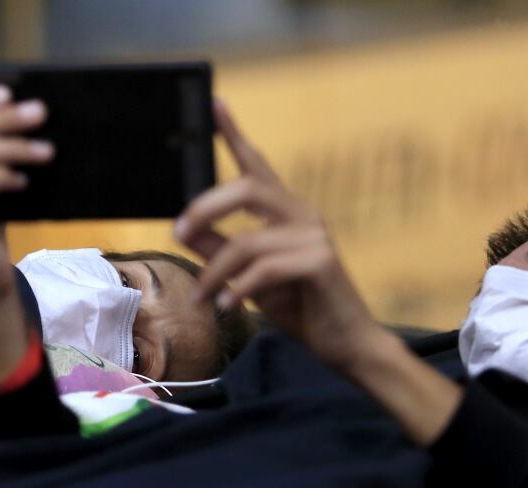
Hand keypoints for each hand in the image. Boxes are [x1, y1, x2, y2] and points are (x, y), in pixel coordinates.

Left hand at [175, 99, 386, 371]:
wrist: (348, 344)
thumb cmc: (303, 308)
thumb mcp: (251, 278)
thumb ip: (221, 251)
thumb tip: (184, 229)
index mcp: (288, 212)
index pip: (258, 165)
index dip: (235, 133)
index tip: (215, 103)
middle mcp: (304, 215)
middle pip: (247, 188)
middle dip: (205, 208)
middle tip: (179, 232)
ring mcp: (315, 237)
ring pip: (246, 242)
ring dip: (214, 273)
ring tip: (203, 298)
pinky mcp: (320, 262)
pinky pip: (263, 270)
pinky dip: (237, 289)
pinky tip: (227, 306)